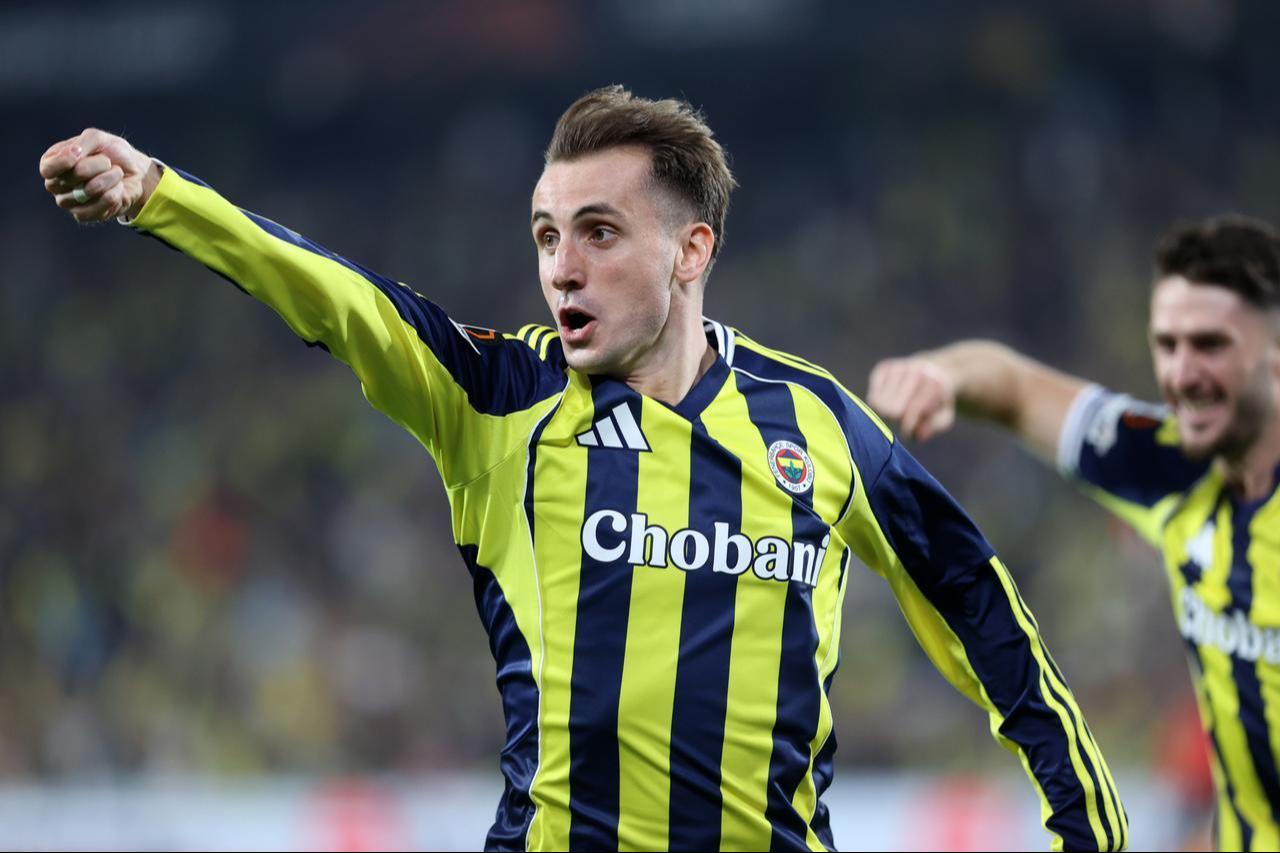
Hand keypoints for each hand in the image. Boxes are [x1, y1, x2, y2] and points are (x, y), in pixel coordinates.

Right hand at [39, 128, 160, 222]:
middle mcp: (55, 184)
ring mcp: (68, 202)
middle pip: (71, 178)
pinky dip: (113, 196)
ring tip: (116, 173)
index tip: (80, 152)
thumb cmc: (110, 152)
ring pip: (87, 192)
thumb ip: (83, 142)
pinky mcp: (83, 215)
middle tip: (107, 162)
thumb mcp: (97, 138)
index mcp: (51, 163)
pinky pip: (96, 210)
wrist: (134, 172)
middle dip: (97, 166)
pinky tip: (118, 189)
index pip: (48, 168)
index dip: (64, 162)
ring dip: (109, 180)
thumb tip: (73, 154)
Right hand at [866, 356, 957, 440]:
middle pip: (892, 409)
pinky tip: (890, 401)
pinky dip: (879, 404)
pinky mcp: (884, 368)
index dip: (908, 427)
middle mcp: (915, 373)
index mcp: (934, 385)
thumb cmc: (936, 399)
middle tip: (903, 417)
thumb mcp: (945, 415)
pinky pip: (872, 397)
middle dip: (897, 419)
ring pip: (879, 403)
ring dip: (887, 412)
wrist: (933, 370)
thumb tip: (918, 435)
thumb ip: (935, 426)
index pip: (912, 411)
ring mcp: (898, 368)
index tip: (909, 432)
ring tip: (898, 409)